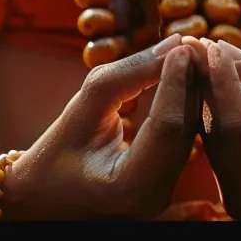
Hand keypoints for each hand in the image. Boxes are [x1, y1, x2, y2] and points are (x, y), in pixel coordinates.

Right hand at [0, 34, 203, 219]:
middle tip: (195, 42)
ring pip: (191, 135)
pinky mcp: (167, 186)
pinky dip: (187, 107)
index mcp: (130, 187)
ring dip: (195, 92)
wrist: (44, 197)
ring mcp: (164, 197)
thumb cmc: (54, 153)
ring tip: (195, 54)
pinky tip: (189, 79)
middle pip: (186, 131)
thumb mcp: (82, 107)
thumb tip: (171, 45)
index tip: (183, 44)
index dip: (177, 81)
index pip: (167, 125)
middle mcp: (155, 198)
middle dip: (193, 82)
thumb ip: (126, 75)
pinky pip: (184, 141)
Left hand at [195, 39, 240, 219]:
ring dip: (201, 97)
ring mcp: (237, 208)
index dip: (222, 82)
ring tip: (195, 57)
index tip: (210, 44)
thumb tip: (223, 50)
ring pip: (209, 142)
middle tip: (191, 43)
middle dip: (204, 84)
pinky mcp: (230, 201)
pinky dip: (208, 115)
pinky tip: (203, 85)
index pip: (238, 127)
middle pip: (216, 134)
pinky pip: (213, 151)